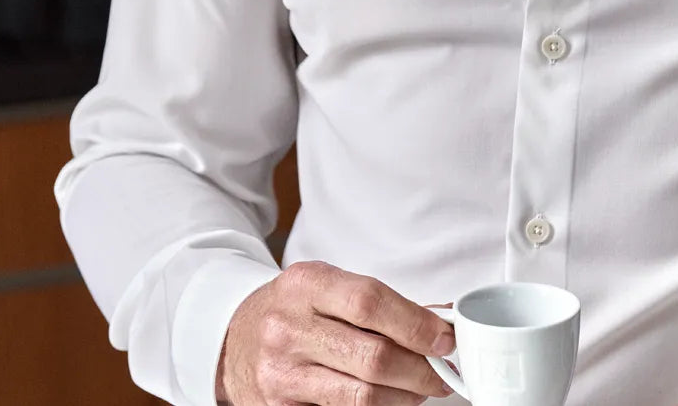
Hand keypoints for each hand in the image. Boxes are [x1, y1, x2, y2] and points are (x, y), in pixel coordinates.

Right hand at [215, 260, 457, 403]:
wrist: (231, 337)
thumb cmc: (292, 308)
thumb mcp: (324, 286)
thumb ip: (375, 302)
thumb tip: (438, 319)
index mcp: (306, 283)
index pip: (371, 302)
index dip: (416, 323)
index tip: (446, 338)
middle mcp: (288, 328)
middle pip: (372, 356)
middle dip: (419, 369)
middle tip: (442, 372)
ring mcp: (281, 373)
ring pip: (361, 396)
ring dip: (403, 396)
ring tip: (421, 389)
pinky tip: (390, 400)